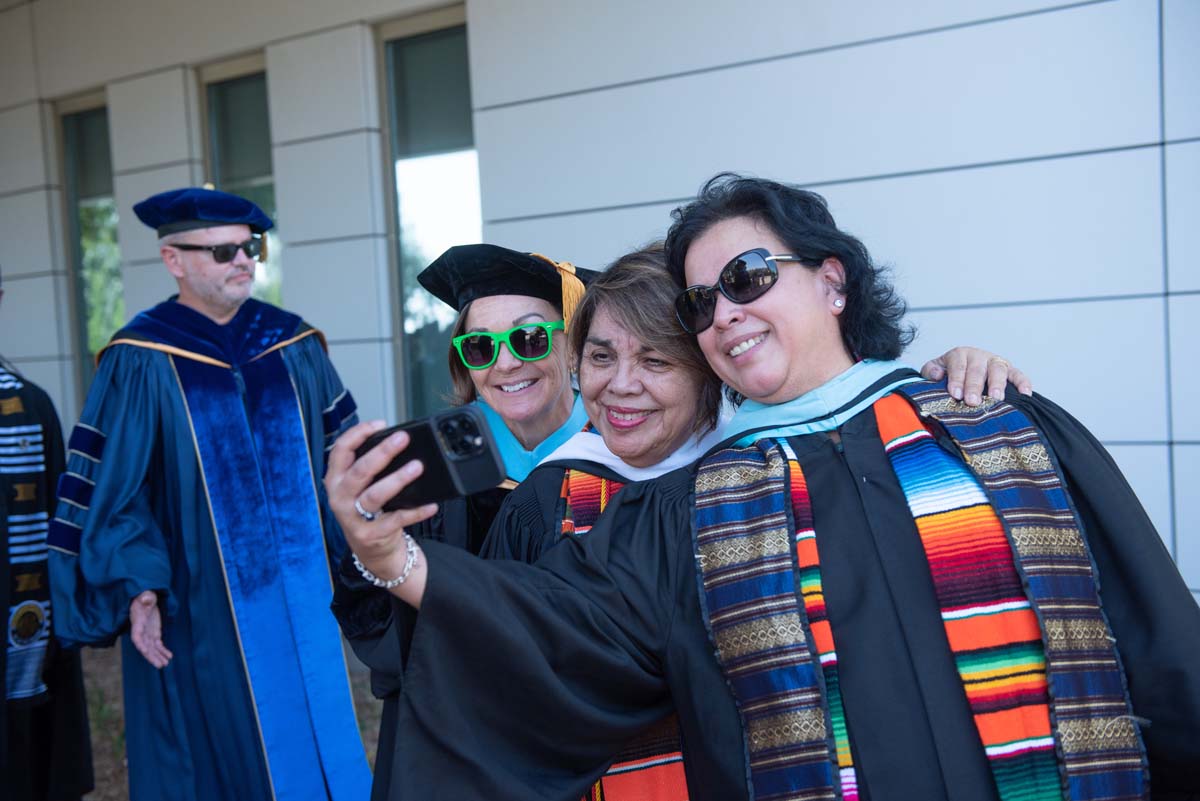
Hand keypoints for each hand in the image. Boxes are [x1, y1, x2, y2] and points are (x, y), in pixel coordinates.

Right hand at [129, 590, 172, 668]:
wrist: (145, 598)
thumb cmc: (144, 596)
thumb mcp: (145, 595)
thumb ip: (145, 598)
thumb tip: (146, 599)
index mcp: (138, 622)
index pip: (137, 636)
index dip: (140, 644)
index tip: (144, 650)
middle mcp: (141, 631)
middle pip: (145, 646)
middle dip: (151, 656)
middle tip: (160, 666)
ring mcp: (148, 633)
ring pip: (152, 648)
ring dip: (158, 656)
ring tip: (165, 664)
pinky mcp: (154, 633)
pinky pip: (158, 644)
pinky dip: (163, 651)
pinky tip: (169, 657)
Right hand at [324, 420, 437, 606]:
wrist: (370, 550)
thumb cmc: (367, 510)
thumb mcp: (359, 487)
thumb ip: (369, 467)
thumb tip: (398, 442)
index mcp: (335, 480)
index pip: (340, 450)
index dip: (359, 434)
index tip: (380, 424)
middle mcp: (340, 497)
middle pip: (360, 470)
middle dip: (382, 452)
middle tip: (403, 439)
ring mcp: (353, 518)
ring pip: (375, 495)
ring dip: (398, 479)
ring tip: (417, 467)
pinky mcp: (370, 535)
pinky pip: (396, 519)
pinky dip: (415, 511)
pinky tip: (431, 504)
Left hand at [921, 347, 1032, 404]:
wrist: (962, 369)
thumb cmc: (948, 373)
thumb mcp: (935, 369)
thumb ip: (931, 370)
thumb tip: (938, 374)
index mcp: (959, 354)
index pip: (958, 365)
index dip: (957, 379)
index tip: (955, 394)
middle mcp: (978, 356)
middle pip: (978, 369)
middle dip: (975, 386)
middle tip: (972, 401)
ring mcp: (995, 362)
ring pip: (998, 369)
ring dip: (997, 384)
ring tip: (996, 398)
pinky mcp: (1010, 370)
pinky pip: (1019, 375)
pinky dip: (1023, 383)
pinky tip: (1025, 394)